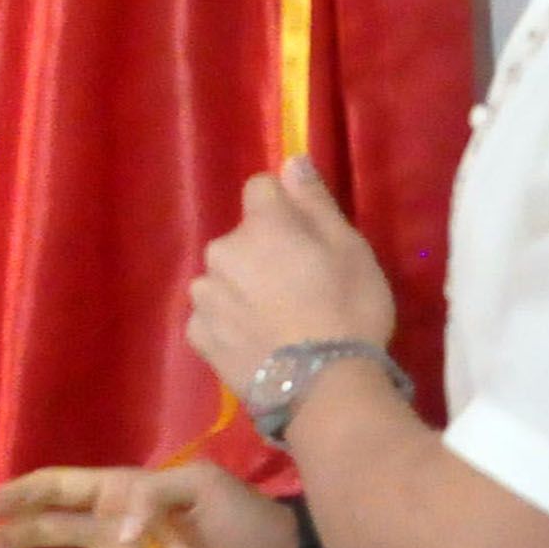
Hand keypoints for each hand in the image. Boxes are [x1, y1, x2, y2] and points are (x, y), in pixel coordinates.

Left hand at [184, 154, 396, 400]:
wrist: (323, 389)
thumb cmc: (348, 311)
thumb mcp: (350, 249)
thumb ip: (314, 201)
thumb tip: (291, 159)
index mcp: (261, 225)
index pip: (261, 189)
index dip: (285, 209)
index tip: (307, 239)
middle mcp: (221, 252)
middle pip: (242, 238)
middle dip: (263, 253)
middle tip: (299, 288)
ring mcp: (205, 296)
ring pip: (224, 277)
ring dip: (243, 288)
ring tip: (278, 322)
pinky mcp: (198, 336)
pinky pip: (212, 316)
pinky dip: (230, 323)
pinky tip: (258, 343)